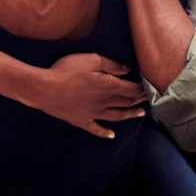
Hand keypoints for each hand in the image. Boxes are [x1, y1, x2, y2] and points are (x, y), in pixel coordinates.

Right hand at [29, 53, 147, 138]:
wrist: (45, 90)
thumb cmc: (67, 71)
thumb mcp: (91, 59)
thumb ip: (111, 65)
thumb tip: (127, 70)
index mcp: (108, 86)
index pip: (131, 89)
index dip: (141, 88)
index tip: (149, 86)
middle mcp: (104, 102)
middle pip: (126, 102)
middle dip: (139, 100)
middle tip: (149, 98)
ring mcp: (94, 114)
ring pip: (117, 116)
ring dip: (130, 114)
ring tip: (140, 113)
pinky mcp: (82, 121)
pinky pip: (97, 129)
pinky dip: (105, 133)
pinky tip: (112, 135)